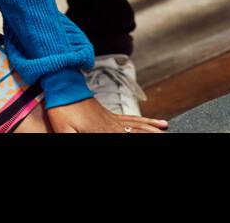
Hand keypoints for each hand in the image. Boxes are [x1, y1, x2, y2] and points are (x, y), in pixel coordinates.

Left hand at [45, 97, 167, 132]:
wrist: (62, 86)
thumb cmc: (61, 109)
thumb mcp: (63, 130)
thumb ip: (71, 139)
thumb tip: (78, 142)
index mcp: (101, 132)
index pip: (127, 140)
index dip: (141, 142)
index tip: (158, 143)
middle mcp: (112, 125)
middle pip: (138, 135)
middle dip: (151, 136)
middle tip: (168, 137)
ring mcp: (113, 119)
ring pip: (140, 127)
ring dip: (154, 131)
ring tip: (167, 132)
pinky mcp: (111, 114)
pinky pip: (134, 119)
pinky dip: (148, 122)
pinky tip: (159, 123)